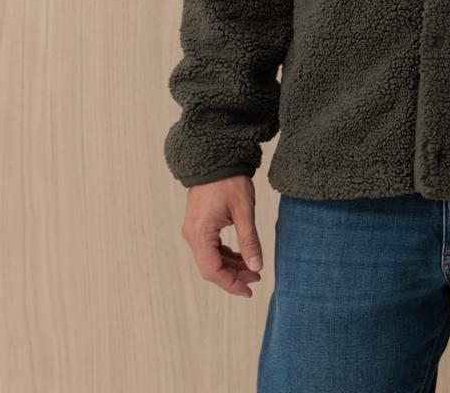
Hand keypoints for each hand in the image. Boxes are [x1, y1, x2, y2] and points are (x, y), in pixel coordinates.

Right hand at [180, 175, 264, 297]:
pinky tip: (241, 255)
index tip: (249, 290)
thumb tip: (257, 267)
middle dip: (233, 276)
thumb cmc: (230, 181)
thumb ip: (249, 240)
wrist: (216, 158)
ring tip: (252, 267)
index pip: (212, 270)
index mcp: (200, 233)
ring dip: (230, 266)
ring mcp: (193, 229)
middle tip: (255, 278)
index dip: (231, 284)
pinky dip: (225, 254)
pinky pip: (210, 247)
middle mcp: (192, 234)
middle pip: (210, 267)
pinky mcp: (199, 224)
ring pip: (210, 258)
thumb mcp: (244, 211)